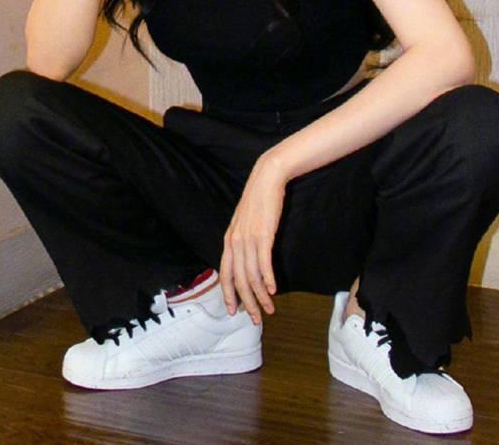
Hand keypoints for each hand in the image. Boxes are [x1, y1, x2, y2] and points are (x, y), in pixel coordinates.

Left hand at [220, 156, 286, 325]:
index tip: (234, 311)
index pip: (225, 274)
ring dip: (260, 296)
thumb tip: (246, 260)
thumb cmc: (257, 202)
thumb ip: (242, 242)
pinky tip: (273, 290)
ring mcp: (248, 239)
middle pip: (239, 280)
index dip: (228, 294)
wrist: (266, 180)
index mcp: (228, 241)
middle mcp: (235, 242)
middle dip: (247, 303)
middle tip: (256, 319)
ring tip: (269, 309)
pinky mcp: (263, 235)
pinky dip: (268, 279)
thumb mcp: (243, 224)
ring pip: (252, 276)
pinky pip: (263, 263)